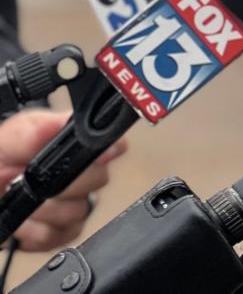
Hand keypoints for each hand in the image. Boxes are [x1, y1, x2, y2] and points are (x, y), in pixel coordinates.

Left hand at [0, 110, 127, 251]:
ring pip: (78, 210)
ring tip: (21, 202)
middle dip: (62, 184)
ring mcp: (77, 204)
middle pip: (99, 179)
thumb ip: (32, 131)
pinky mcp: (66, 232)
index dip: (107, 152)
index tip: (89, 159)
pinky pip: (61, 235)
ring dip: (42, 210)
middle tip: (31, 181)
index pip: (114, 144)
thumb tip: (63, 124)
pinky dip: (35, 231)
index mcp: (74, 146)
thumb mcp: (8, 141)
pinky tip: (23, 221)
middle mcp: (83, 174)